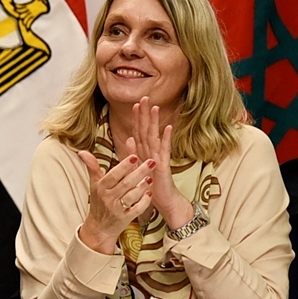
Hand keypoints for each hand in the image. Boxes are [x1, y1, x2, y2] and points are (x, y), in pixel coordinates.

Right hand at [78, 150, 153, 253]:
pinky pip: (137, 209)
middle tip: (151, 162)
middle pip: (125, 184)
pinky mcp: (125, 219)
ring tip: (151, 177)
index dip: (123, 166)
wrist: (98, 227)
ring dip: (142, 186)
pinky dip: (144, 202)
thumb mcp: (94, 184)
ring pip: (132, 196)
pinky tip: (149, 193)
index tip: (134, 156)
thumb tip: (82, 152)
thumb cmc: (98, 202)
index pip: (113, 175)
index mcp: (101, 188)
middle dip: (139, 172)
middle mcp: (108, 198)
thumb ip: (92, 167)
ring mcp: (117, 209)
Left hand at [129, 97, 192, 228]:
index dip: (137, 118)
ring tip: (155, 108)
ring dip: (154, 122)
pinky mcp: (164, 167)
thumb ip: (134, 153)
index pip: (139, 132)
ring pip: (154, 137)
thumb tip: (129, 138)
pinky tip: (168, 128)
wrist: (165, 201)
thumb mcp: (139, 168)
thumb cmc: (152, 185)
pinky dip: (166, 140)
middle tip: (146, 97)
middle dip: (145, 114)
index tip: (135, 103)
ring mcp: (158, 158)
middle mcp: (151, 153)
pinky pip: (164, 152)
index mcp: (143, 153)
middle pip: (147, 130)